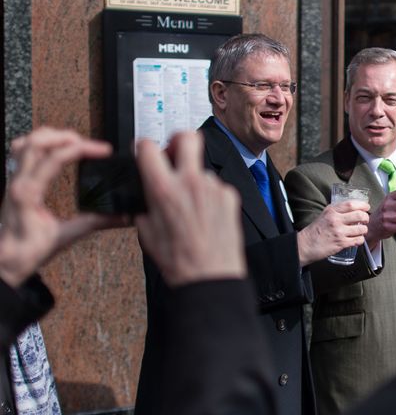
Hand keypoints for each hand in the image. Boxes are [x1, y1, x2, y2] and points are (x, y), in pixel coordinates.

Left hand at [0, 127, 115, 286]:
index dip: (82, 149)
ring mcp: (14, 179)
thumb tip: (120, 216)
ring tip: (73, 143)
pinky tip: (53, 151)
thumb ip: (94, 223)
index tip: (103, 151)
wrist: (7, 261)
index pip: (55, 158)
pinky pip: (20, 151)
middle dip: (67, 136)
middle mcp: (18, 181)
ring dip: (51, 137)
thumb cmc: (27, 251)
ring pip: (26, 141)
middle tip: (89, 144)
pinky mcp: (15, 182)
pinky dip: (38, 144)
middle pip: (37, 140)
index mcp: (29, 192)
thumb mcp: (65, 237)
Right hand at [135, 132, 245, 286]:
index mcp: (163, 189)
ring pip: (202, 169)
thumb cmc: (180, 261)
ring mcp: (213, 188)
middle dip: (178, 140)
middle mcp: (190, 183)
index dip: (145, 148)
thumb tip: (147, 191)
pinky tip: (207, 215)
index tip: (147, 154)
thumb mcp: (147, 232)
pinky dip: (210, 196)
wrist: (210, 277)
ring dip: (195, 180)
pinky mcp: (230, 196)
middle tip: (175, 154)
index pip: (149, 147)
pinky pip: (217, 187)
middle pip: (187, 137)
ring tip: (192, 207)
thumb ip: (146, 204)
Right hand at [297, 199, 369, 266]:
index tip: (366, 207)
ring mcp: (339, 232)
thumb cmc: (315, 230)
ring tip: (360, 231)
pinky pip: (358, 240)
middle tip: (365, 220)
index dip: (362, 205)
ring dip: (364, 230)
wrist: (305, 245)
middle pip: (359, 215)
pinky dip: (360, 240)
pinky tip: (357, 239)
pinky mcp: (341, 243)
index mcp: (332, 211)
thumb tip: (353, 209)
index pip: (351, 204)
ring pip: (361, 229)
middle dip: (366, 218)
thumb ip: (337, 211)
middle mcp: (336, 220)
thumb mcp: (324, 215)